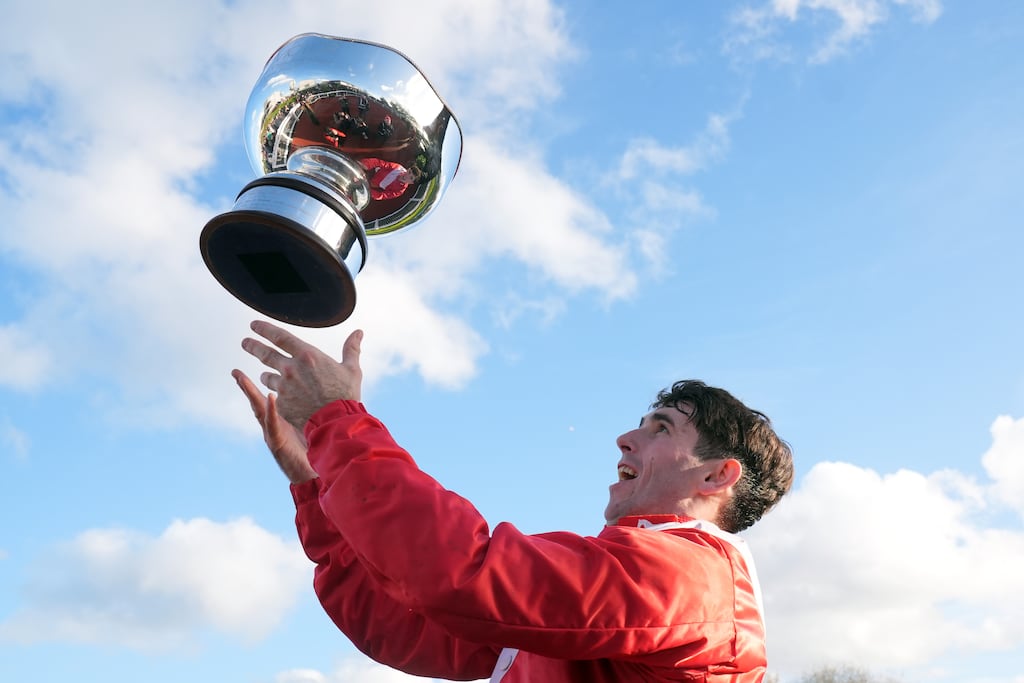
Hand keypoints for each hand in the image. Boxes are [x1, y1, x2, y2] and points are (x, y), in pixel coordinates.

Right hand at [232, 369, 316, 483]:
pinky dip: (271, 411)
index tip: (251, 370)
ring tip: (241, 379)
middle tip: (234, 372)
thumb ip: (311, 412)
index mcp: (282, 420)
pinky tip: (270, 397)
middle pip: (258, 402)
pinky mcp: (279, 444)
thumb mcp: (312, 427)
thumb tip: (320, 395)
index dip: (260, 384)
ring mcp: (274, 435)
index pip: (268, 398)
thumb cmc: (317, 450)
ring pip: (259, 411)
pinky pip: (273, 425)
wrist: (319, 474)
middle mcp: (274, 427)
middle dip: (246, 387)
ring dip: (250, 394)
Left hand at [240, 320, 363, 430]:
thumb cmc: (346, 395)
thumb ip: (351, 349)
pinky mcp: (281, 404)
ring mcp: (284, 387)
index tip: (254, 325)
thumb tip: (358, 332)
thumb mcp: (352, 369)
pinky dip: (276, 395)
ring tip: (267, 375)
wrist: (336, 422)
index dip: (264, 329)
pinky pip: (274, 397)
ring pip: (268, 377)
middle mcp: (291, 368)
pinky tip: (279, 397)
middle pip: (265, 353)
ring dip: (267, 375)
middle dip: (252, 346)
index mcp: (307, 355)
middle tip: (245, 342)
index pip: (279, 336)